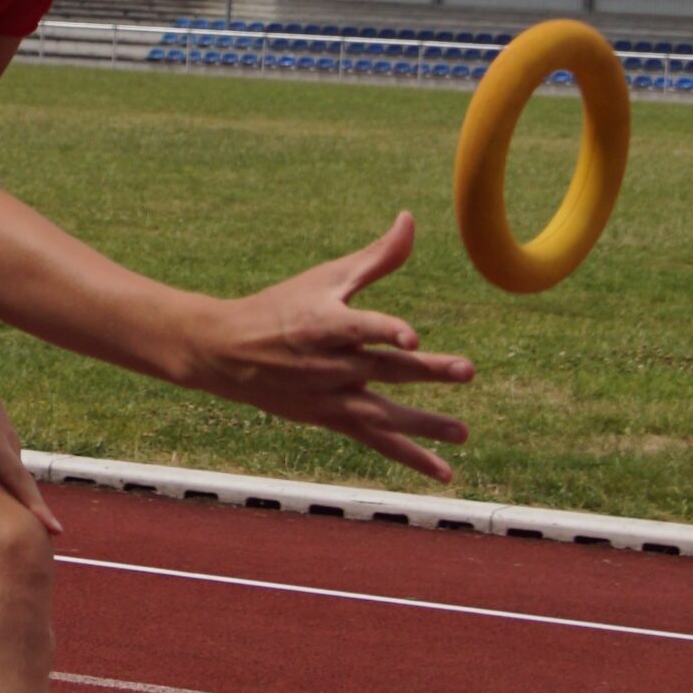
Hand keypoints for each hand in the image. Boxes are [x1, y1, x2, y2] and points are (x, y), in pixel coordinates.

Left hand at [0, 327, 61, 530]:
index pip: (17, 481)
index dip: (36, 508)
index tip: (55, 531)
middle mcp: (5, 440)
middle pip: (23, 485)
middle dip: (34, 514)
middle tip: (44, 547)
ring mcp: (6, 435)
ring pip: (18, 475)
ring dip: (24, 500)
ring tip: (30, 532)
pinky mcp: (1, 432)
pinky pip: (11, 466)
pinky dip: (14, 485)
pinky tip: (8, 502)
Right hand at [177, 212, 474, 482]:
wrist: (226, 353)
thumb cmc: (280, 308)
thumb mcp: (324, 278)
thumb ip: (375, 257)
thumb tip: (410, 220)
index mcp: (324, 323)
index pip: (359, 327)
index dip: (385, 330)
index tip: (411, 335)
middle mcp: (329, 363)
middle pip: (384, 368)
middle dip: (425, 370)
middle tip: (466, 371)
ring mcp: (330, 395)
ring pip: (382, 413)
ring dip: (423, 424)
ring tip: (463, 433)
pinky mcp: (330, 417)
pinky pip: (375, 440)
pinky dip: (409, 456)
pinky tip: (443, 472)